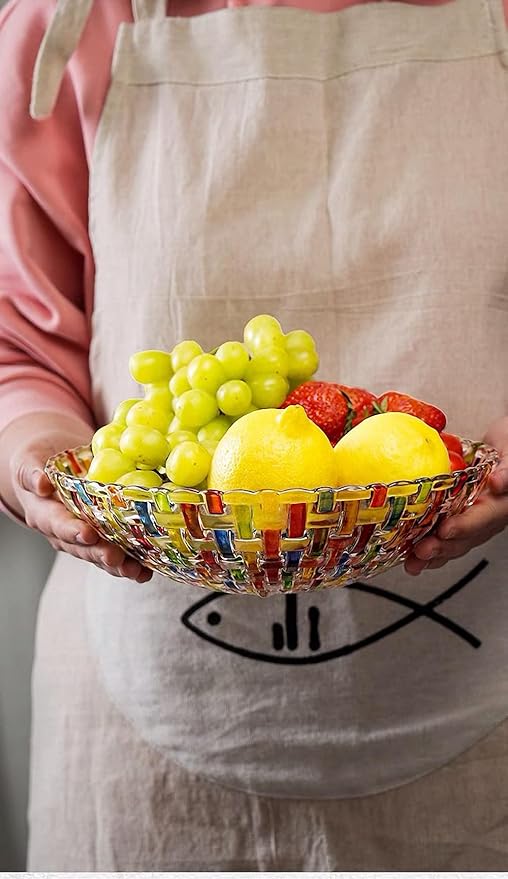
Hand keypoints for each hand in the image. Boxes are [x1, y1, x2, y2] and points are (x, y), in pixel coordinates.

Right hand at [8, 417, 151, 583]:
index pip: (56, 524)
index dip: (71, 530)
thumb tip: (41, 483)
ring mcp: (82, 538)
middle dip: (99, 553)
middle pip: (80, 547)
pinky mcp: (100, 538)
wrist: (49, 468)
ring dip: (117, 565)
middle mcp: (62, 532)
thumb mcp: (28, 461)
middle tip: (115, 557)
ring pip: (99, 555)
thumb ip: (31, 472)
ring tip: (134, 570)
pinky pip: (114, 553)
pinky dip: (131, 564)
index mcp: (43, 514)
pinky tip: (146, 570)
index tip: (87, 534)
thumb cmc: (38, 462)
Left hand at [405, 416, 507, 575]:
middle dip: (442, 547)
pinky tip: (410, 555)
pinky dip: (427, 548)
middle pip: (467, 538)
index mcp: (502, 503)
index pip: (484, 518)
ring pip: (454, 543)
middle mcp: (489, 515)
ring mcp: (474, 519)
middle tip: (421, 551)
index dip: (464, 526)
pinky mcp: (460, 518)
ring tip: (413, 562)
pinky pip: (445, 537)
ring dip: (432, 555)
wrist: (503, 446)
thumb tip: (498, 482)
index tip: (446, 530)